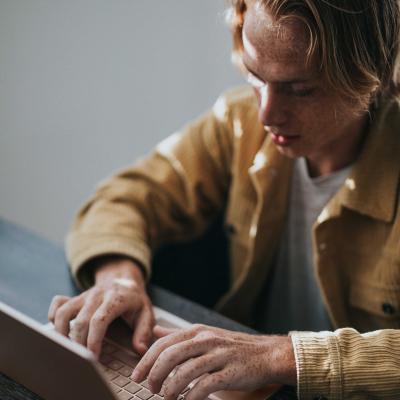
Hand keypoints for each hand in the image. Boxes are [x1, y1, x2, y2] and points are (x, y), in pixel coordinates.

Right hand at [48, 257, 154, 356]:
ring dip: (62, 332)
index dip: (93, 340)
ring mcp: (84, 295)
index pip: (99, 320)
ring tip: (69, 349)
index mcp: (116, 298)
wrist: (123, 278)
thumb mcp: (146, 312)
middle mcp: (98, 295)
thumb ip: (144, 331)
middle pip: (81, 321)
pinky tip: (60, 330)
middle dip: (79, 343)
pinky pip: (58, 304)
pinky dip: (54, 317)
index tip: (93, 357)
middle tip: (83, 359)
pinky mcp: (75, 297)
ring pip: (64, 312)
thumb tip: (140, 350)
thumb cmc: (134, 299)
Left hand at [131, 324, 296, 399]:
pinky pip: (204, 386)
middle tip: (150, 389)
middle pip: (170, 355)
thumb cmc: (232, 346)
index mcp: (197, 331)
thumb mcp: (205, 334)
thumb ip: (179, 334)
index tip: (137, 376)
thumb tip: (157, 331)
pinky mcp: (229, 373)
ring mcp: (218, 355)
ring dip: (170, 389)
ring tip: (166, 398)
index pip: (163, 343)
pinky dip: (190, 397)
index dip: (147, 360)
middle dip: (154, 375)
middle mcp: (206, 340)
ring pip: (184, 372)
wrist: (266, 353)